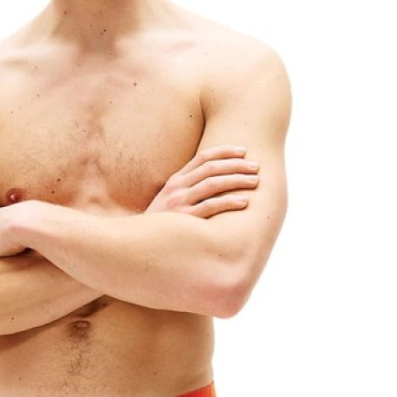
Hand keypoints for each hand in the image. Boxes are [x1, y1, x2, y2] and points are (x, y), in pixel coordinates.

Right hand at [145, 144, 259, 216]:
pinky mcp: (184, 219)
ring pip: (213, 184)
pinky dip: (229, 202)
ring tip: (255, 182)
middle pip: (212, 168)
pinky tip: (244, 203)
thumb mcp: (169, 203)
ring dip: (237, 180)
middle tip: (257, 168)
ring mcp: (179, 203)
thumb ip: (187, 191)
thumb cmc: (160, 226)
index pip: (202, 158)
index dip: (225, 151)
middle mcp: (176, 188)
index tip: (244, 151)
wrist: (139, 244)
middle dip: (237, 165)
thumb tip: (214, 183)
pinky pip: (210, 207)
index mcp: (174, 181)